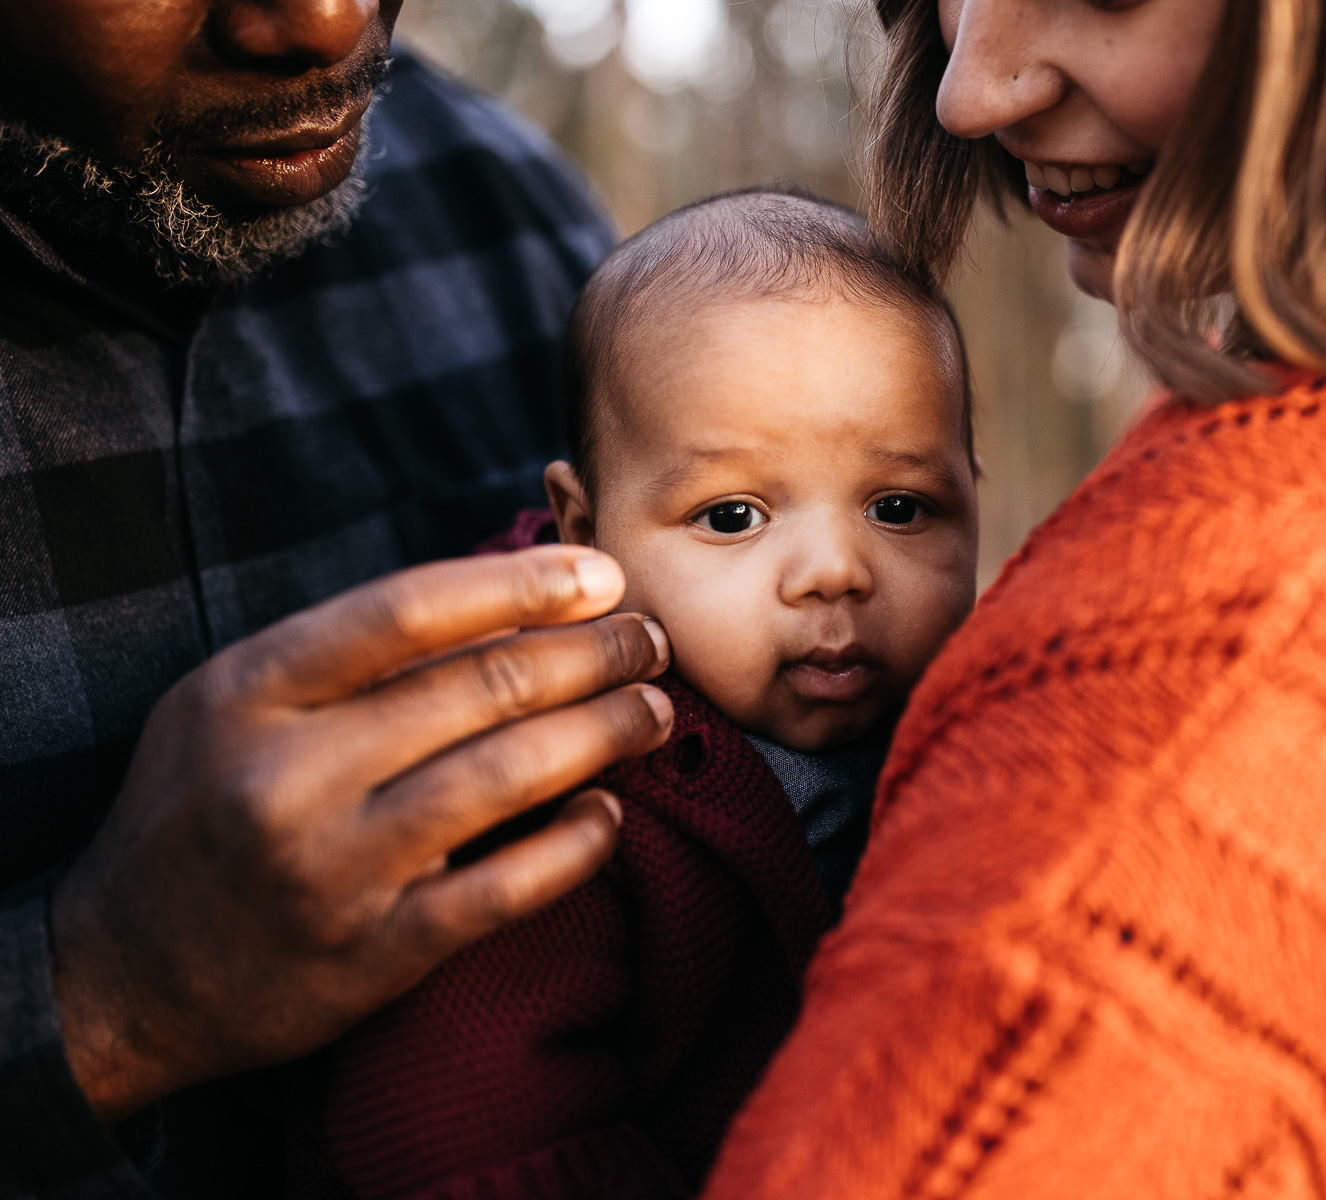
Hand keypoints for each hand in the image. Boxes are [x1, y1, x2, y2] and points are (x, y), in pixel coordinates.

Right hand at [47, 546, 671, 1120]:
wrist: (127, 976)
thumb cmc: (203, 809)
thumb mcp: (235, 705)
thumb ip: (346, 656)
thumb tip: (508, 605)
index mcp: (249, 691)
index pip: (408, 610)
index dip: (522, 583)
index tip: (604, 575)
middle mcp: (286, 774)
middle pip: (479, 688)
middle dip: (590, 655)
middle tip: (651, 641)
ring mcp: (331, 870)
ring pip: (505, 778)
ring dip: (601, 735)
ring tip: (652, 710)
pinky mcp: (371, 954)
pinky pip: (502, 889)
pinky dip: (573, 846)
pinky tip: (610, 813)